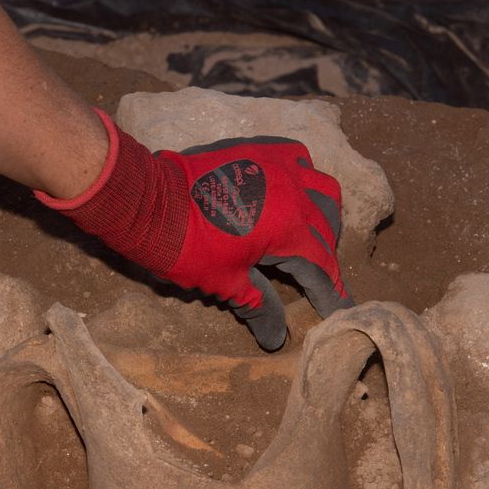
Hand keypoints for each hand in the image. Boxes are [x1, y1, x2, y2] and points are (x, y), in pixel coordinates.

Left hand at [35, 110, 352, 351]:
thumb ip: (259, 305)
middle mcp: (295, 192)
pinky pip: (296, 157)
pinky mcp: (257, 149)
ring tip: (310, 233)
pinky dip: (303, 174)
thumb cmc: (186, 248)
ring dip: (322, 213)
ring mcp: (278, 165)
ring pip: (321, 187)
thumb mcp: (226, 283)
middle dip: (325, 255)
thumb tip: (276, 338)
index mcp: (291, 229)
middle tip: (315, 278)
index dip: (331, 293)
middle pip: (326, 228)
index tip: (339, 312)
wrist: (150, 203)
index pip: (322, 267)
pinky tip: (293, 189)